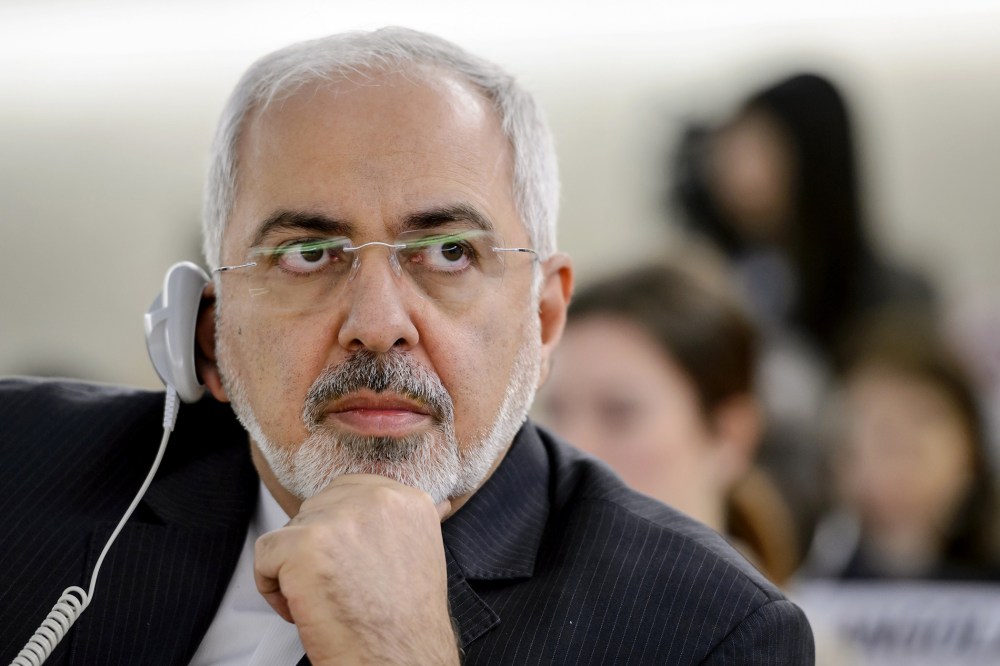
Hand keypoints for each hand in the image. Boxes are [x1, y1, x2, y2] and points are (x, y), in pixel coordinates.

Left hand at [254, 474, 458, 664]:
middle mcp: (377, 500)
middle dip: (317, 548)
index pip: (348, 490)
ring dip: (295, 568)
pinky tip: (302, 609)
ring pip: (290, 530)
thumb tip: (432, 503)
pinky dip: (272, 588)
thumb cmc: (405, 622)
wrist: (398, 660)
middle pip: (316, 508)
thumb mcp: (422, 553)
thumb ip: (406, 522)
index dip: (338, 532)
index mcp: (407, 499)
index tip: (352, 565)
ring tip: (325, 599)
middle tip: (340, 585)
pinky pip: (265, 554)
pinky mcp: (304, 545)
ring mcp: (339, 519)